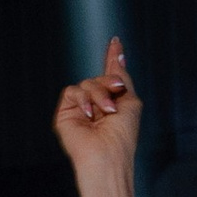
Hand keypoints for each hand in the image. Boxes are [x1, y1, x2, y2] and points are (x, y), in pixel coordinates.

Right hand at [51, 35, 139, 178]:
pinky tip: (89, 114)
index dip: (113, 58)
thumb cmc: (122, 135)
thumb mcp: (130, 101)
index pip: (110, 76)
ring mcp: (81, 109)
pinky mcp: (66, 113)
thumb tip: (119, 56)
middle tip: (117, 91)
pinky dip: (83, 99)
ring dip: (99, 94)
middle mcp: (96, 104)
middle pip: (100, 77)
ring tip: (105, 111)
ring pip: (87, 83)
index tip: (116, 42)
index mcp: (113, 102)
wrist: (106, 154)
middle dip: (109, 82)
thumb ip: (122, 77)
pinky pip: (73, 91)